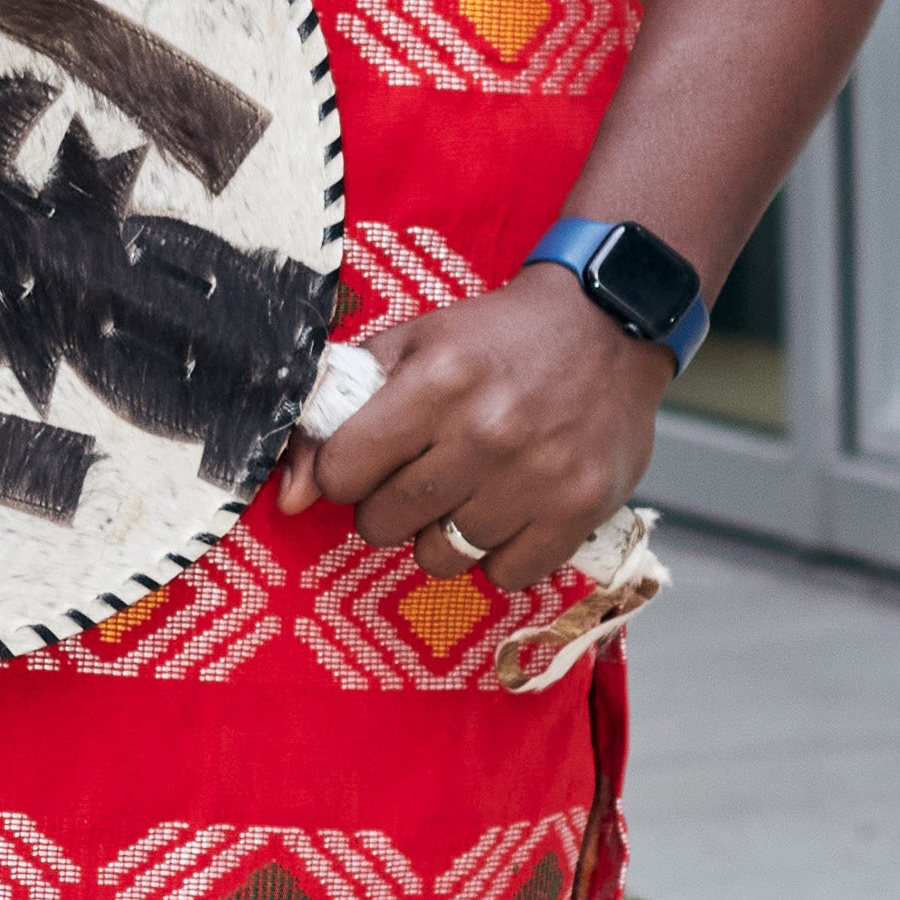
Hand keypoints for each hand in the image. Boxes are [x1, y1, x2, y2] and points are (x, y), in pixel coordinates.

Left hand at [278, 274, 662, 584]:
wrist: (607, 324)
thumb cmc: (496, 338)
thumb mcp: (411, 346)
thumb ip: (337, 411)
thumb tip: (291, 498)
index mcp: (438, 381)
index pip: (343, 472)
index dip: (348, 470)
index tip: (372, 458)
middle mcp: (487, 432)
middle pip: (386, 523)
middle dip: (390, 505)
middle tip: (423, 473)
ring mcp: (536, 477)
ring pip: (441, 557)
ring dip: (443, 533)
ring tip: (468, 491)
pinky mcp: (579, 510)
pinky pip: (506, 574)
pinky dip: (501, 553)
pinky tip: (510, 510)